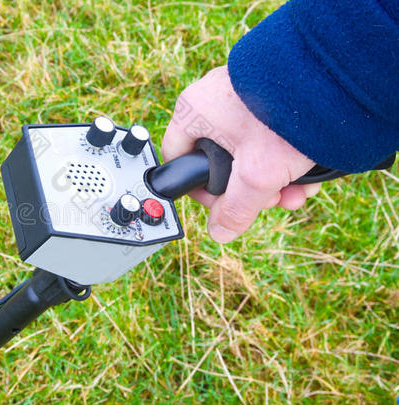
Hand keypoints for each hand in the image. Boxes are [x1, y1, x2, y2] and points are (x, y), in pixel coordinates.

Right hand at [162, 66, 320, 242]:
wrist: (334, 74)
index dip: (198, 188)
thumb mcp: (256, 175)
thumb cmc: (284, 115)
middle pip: (219, 160)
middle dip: (249, 189)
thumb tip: (220, 231)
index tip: (225, 202)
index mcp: (194, 111)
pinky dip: (283, 155)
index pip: (177, 159)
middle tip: (270, 199)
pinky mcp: (268, 92)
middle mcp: (212, 98)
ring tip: (296, 192)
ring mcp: (241, 93)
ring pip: (247, 150)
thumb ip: (235, 208)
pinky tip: (306, 174)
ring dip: (271, 178)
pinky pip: (267, 133)